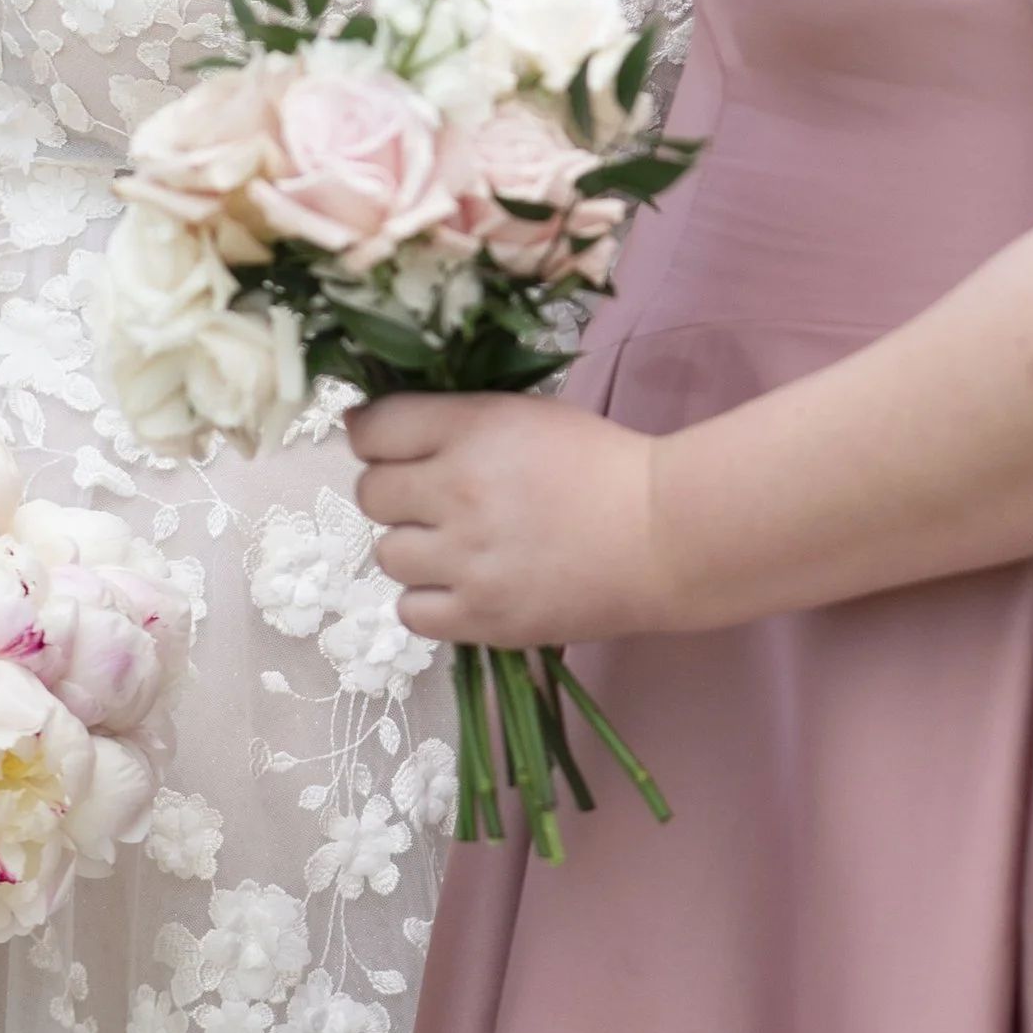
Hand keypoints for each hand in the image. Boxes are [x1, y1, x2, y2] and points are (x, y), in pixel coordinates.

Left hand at [347, 391, 667, 646]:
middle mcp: (457, 491)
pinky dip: (429, 600)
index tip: (393, 447)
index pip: (371, 430)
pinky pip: (410, 612)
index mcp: (471, 429)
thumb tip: (373, 426)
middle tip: (436, 500)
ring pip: (386, 554)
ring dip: (414, 548)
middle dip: (396, 492)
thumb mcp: (526, 414)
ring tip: (458, 545)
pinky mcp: (481, 617)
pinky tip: (464, 585)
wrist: (662, 536)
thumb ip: (457, 418)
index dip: (374, 437)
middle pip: (370, 493)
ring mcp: (466, 560)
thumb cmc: (601, 465)